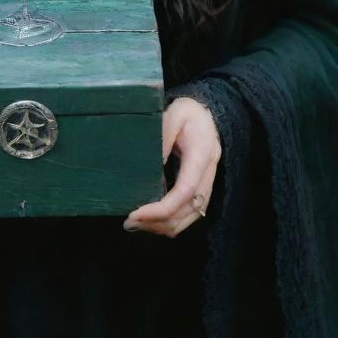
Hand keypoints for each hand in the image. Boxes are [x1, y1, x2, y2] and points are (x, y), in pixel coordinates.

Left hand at [122, 96, 220, 237]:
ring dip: (164, 226)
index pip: (185, 191)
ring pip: (191, 217)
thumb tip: (151, 163)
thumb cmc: (189, 111)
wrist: (207, 113)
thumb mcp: (175, 113)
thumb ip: (163, 135)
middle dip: (159, 222)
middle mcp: (209, 173)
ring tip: (136, 223)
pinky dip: (171, 221)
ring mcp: (208, 183)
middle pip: (188, 211)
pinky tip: (151, 218)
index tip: (136, 213)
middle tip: (129, 222)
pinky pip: (190, 213)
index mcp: (202, 154)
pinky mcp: (202, 188)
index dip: (161, 208)